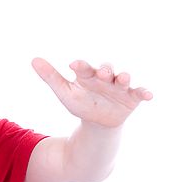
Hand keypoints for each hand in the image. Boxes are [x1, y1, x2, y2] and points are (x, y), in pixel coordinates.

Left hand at [31, 57, 151, 127]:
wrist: (98, 122)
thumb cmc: (81, 103)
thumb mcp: (64, 92)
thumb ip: (50, 76)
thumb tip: (33, 59)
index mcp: (88, 75)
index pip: (84, 68)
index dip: (81, 66)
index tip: (74, 65)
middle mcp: (105, 78)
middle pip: (107, 70)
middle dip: (106, 70)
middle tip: (103, 73)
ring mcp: (119, 86)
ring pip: (124, 78)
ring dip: (125, 77)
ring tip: (124, 78)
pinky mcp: (131, 97)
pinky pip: (139, 92)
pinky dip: (144, 92)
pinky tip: (149, 95)